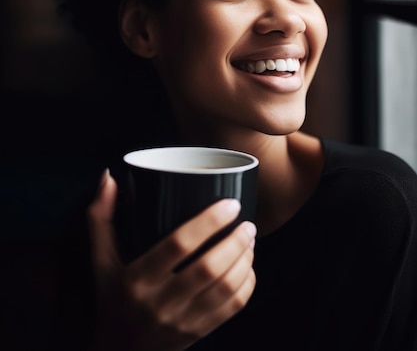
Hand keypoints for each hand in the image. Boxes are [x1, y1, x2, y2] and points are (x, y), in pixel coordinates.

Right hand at [87, 170, 256, 350]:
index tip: (230, 204)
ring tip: (249, 240)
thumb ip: (100, 217)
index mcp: (137, 279)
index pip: (178, 245)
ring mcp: (181, 322)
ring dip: (245, 260)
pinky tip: (248, 267)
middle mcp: (160, 302)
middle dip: (235, 240)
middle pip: (209, 266)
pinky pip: (232, 309)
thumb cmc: (111, 299)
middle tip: (247, 223)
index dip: (208, 221)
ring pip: (225, 288)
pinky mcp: (197, 334)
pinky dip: (246, 285)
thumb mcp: (100, 260)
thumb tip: (108, 177)